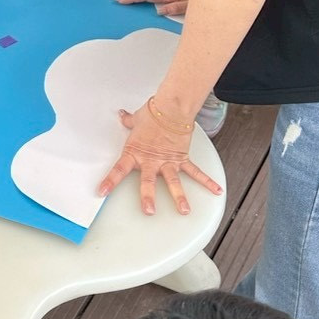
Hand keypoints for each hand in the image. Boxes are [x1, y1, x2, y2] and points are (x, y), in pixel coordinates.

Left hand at [98, 101, 222, 215]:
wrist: (171, 107)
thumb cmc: (153, 113)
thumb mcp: (136, 119)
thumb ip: (129, 121)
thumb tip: (122, 116)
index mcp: (135, 152)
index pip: (119, 169)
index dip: (109, 181)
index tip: (102, 192)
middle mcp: (151, 160)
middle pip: (148, 182)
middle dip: (148, 197)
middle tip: (149, 211)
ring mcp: (168, 161)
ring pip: (173, 182)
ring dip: (179, 197)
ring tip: (184, 210)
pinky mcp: (183, 158)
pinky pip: (195, 171)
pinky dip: (207, 181)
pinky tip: (216, 190)